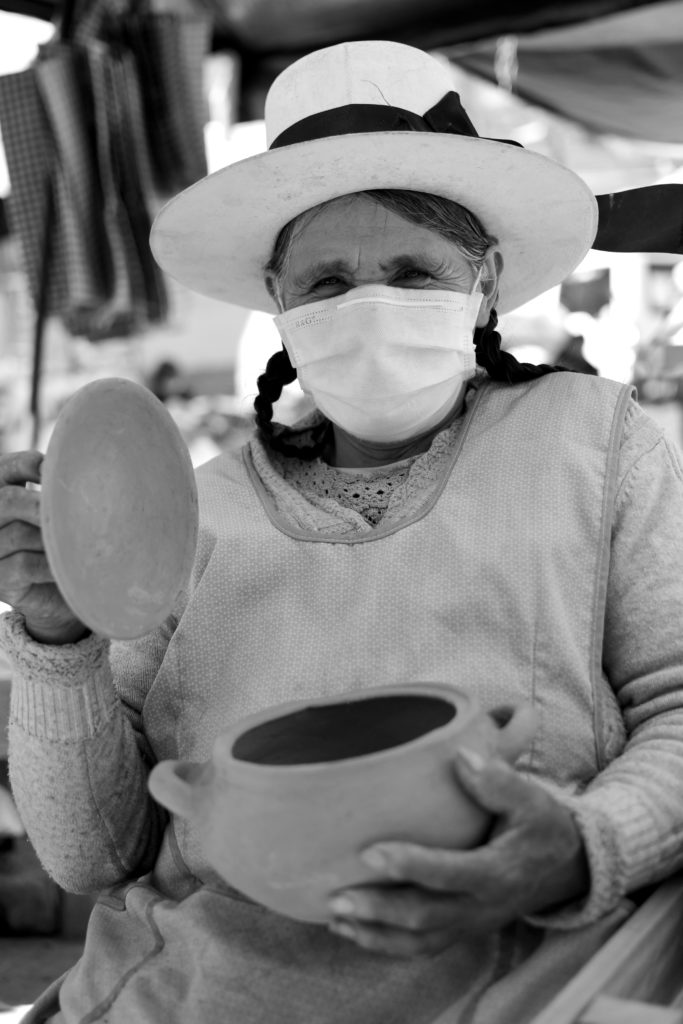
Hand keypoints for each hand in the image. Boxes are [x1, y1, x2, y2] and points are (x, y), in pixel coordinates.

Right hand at [0, 451, 86, 642]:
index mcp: (1, 495)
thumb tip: (72, 469)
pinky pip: (25, 565)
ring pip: (20, 534)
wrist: (61, 596)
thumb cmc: (63, 545)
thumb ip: (57, 492)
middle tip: (73, 516)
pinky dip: (52, 564)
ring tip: (80, 543)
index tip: (54, 472)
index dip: (27, 464)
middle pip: (7, 500)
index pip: (4, 468)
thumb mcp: (58, 514)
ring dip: (54, 538)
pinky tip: (72, 566)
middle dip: (43, 505)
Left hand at [327, 748, 588, 956]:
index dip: (410, 865)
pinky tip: (349, 929)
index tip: (370, 851)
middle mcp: (481, 905)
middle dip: (379, 909)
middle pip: (425, 916)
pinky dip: (383, 944)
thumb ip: (499, 781)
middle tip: (336, 895)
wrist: (563, 868)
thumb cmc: (540, 825)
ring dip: (374, 932)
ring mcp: (469, 923)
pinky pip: (420, 948)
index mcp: (497, 871)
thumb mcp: (531, 799)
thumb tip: (461, 757)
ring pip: (418, 940)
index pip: (450, 873)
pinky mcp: (460, 930)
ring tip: (334, 915)